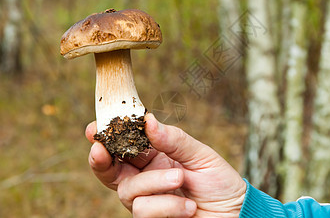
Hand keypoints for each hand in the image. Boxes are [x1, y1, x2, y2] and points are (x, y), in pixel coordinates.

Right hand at [85, 113, 245, 216]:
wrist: (235, 213)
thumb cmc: (219, 182)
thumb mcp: (201, 155)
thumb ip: (174, 140)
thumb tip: (148, 120)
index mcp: (155, 157)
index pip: (124, 146)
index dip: (106, 138)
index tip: (93, 129)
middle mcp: (146, 178)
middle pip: (111, 171)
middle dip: (101, 160)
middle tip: (100, 150)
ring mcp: (148, 201)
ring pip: (129, 191)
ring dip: (155, 182)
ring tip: (181, 178)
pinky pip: (144, 211)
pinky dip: (167, 205)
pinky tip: (188, 206)